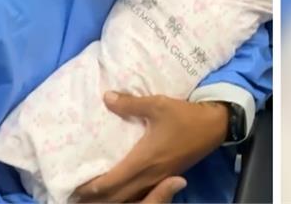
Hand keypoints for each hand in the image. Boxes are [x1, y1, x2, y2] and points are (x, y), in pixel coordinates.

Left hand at [73, 92, 227, 202]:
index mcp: (144, 160)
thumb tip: (106, 97)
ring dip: (113, 198)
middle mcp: (150, 174)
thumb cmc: (184, 116)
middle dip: (98, 198)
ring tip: (95, 194)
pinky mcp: (167, 176)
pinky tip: (122, 187)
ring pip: (132, 197)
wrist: (215, 126)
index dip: (93, 187)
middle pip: (119, 196)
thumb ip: (130, 103)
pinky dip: (128, 194)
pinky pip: (143, 192)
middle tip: (78, 194)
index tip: (75, 187)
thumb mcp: (157, 104)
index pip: (113, 181)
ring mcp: (160, 178)